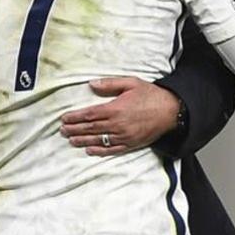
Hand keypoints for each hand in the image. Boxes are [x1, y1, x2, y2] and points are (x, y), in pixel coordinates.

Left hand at [60, 77, 179, 155]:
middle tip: (62, 131)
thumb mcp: (131, 83)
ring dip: (82, 140)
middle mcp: (118, 124)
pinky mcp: (131, 144)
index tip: (64, 118)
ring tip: (71, 140)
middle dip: (75, 129)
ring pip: (99, 140)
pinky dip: (99, 151)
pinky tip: (89, 150)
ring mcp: (124, 136)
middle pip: (91, 128)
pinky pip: (112, 149)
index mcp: (116, 109)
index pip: (89, 114)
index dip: (75, 117)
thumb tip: (91, 84)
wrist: (172, 111)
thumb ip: (110, 84)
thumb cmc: (150, 95)